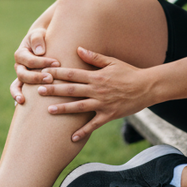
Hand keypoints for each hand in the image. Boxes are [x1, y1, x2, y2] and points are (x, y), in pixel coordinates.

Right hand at [10, 26, 59, 104]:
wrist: (41, 41)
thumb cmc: (42, 37)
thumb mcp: (38, 33)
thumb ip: (37, 39)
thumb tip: (40, 52)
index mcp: (21, 54)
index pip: (30, 60)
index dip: (43, 62)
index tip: (57, 62)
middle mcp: (19, 66)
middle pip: (23, 74)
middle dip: (36, 78)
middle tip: (50, 78)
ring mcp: (21, 75)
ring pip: (17, 85)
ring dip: (21, 92)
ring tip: (24, 100)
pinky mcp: (25, 82)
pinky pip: (18, 91)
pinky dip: (17, 97)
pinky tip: (22, 106)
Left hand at [37, 47, 151, 142]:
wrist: (147, 87)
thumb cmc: (129, 72)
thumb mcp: (112, 61)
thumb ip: (94, 57)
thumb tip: (78, 49)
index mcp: (96, 76)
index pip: (73, 74)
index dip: (57, 73)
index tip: (44, 72)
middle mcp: (97, 90)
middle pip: (71, 90)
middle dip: (54, 90)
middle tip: (39, 91)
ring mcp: (102, 103)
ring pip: (79, 107)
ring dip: (63, 109)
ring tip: (49, 111)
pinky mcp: (109, 115)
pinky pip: (93, 125)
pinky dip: (82, 132)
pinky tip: (71, 137)